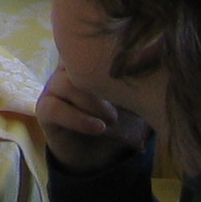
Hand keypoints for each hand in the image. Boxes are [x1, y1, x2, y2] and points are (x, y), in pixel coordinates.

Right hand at [36, 66, 151, 171]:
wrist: (97, 155)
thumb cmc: (118, 121)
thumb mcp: (132, 101)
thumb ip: (137, 86)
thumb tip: (156, 76)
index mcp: (87, 59)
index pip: (91, 46)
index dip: (108, 56)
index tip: (131, 71)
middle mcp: (67, 68)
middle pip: (77, 62)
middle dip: (101, 83)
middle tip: (122, 104)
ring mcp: (53, 87)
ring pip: (65, 83)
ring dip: (92, 102)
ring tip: (111, 119)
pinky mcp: (44, 108)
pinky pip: (55, 107)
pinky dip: (78, 118)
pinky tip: (97, 127)